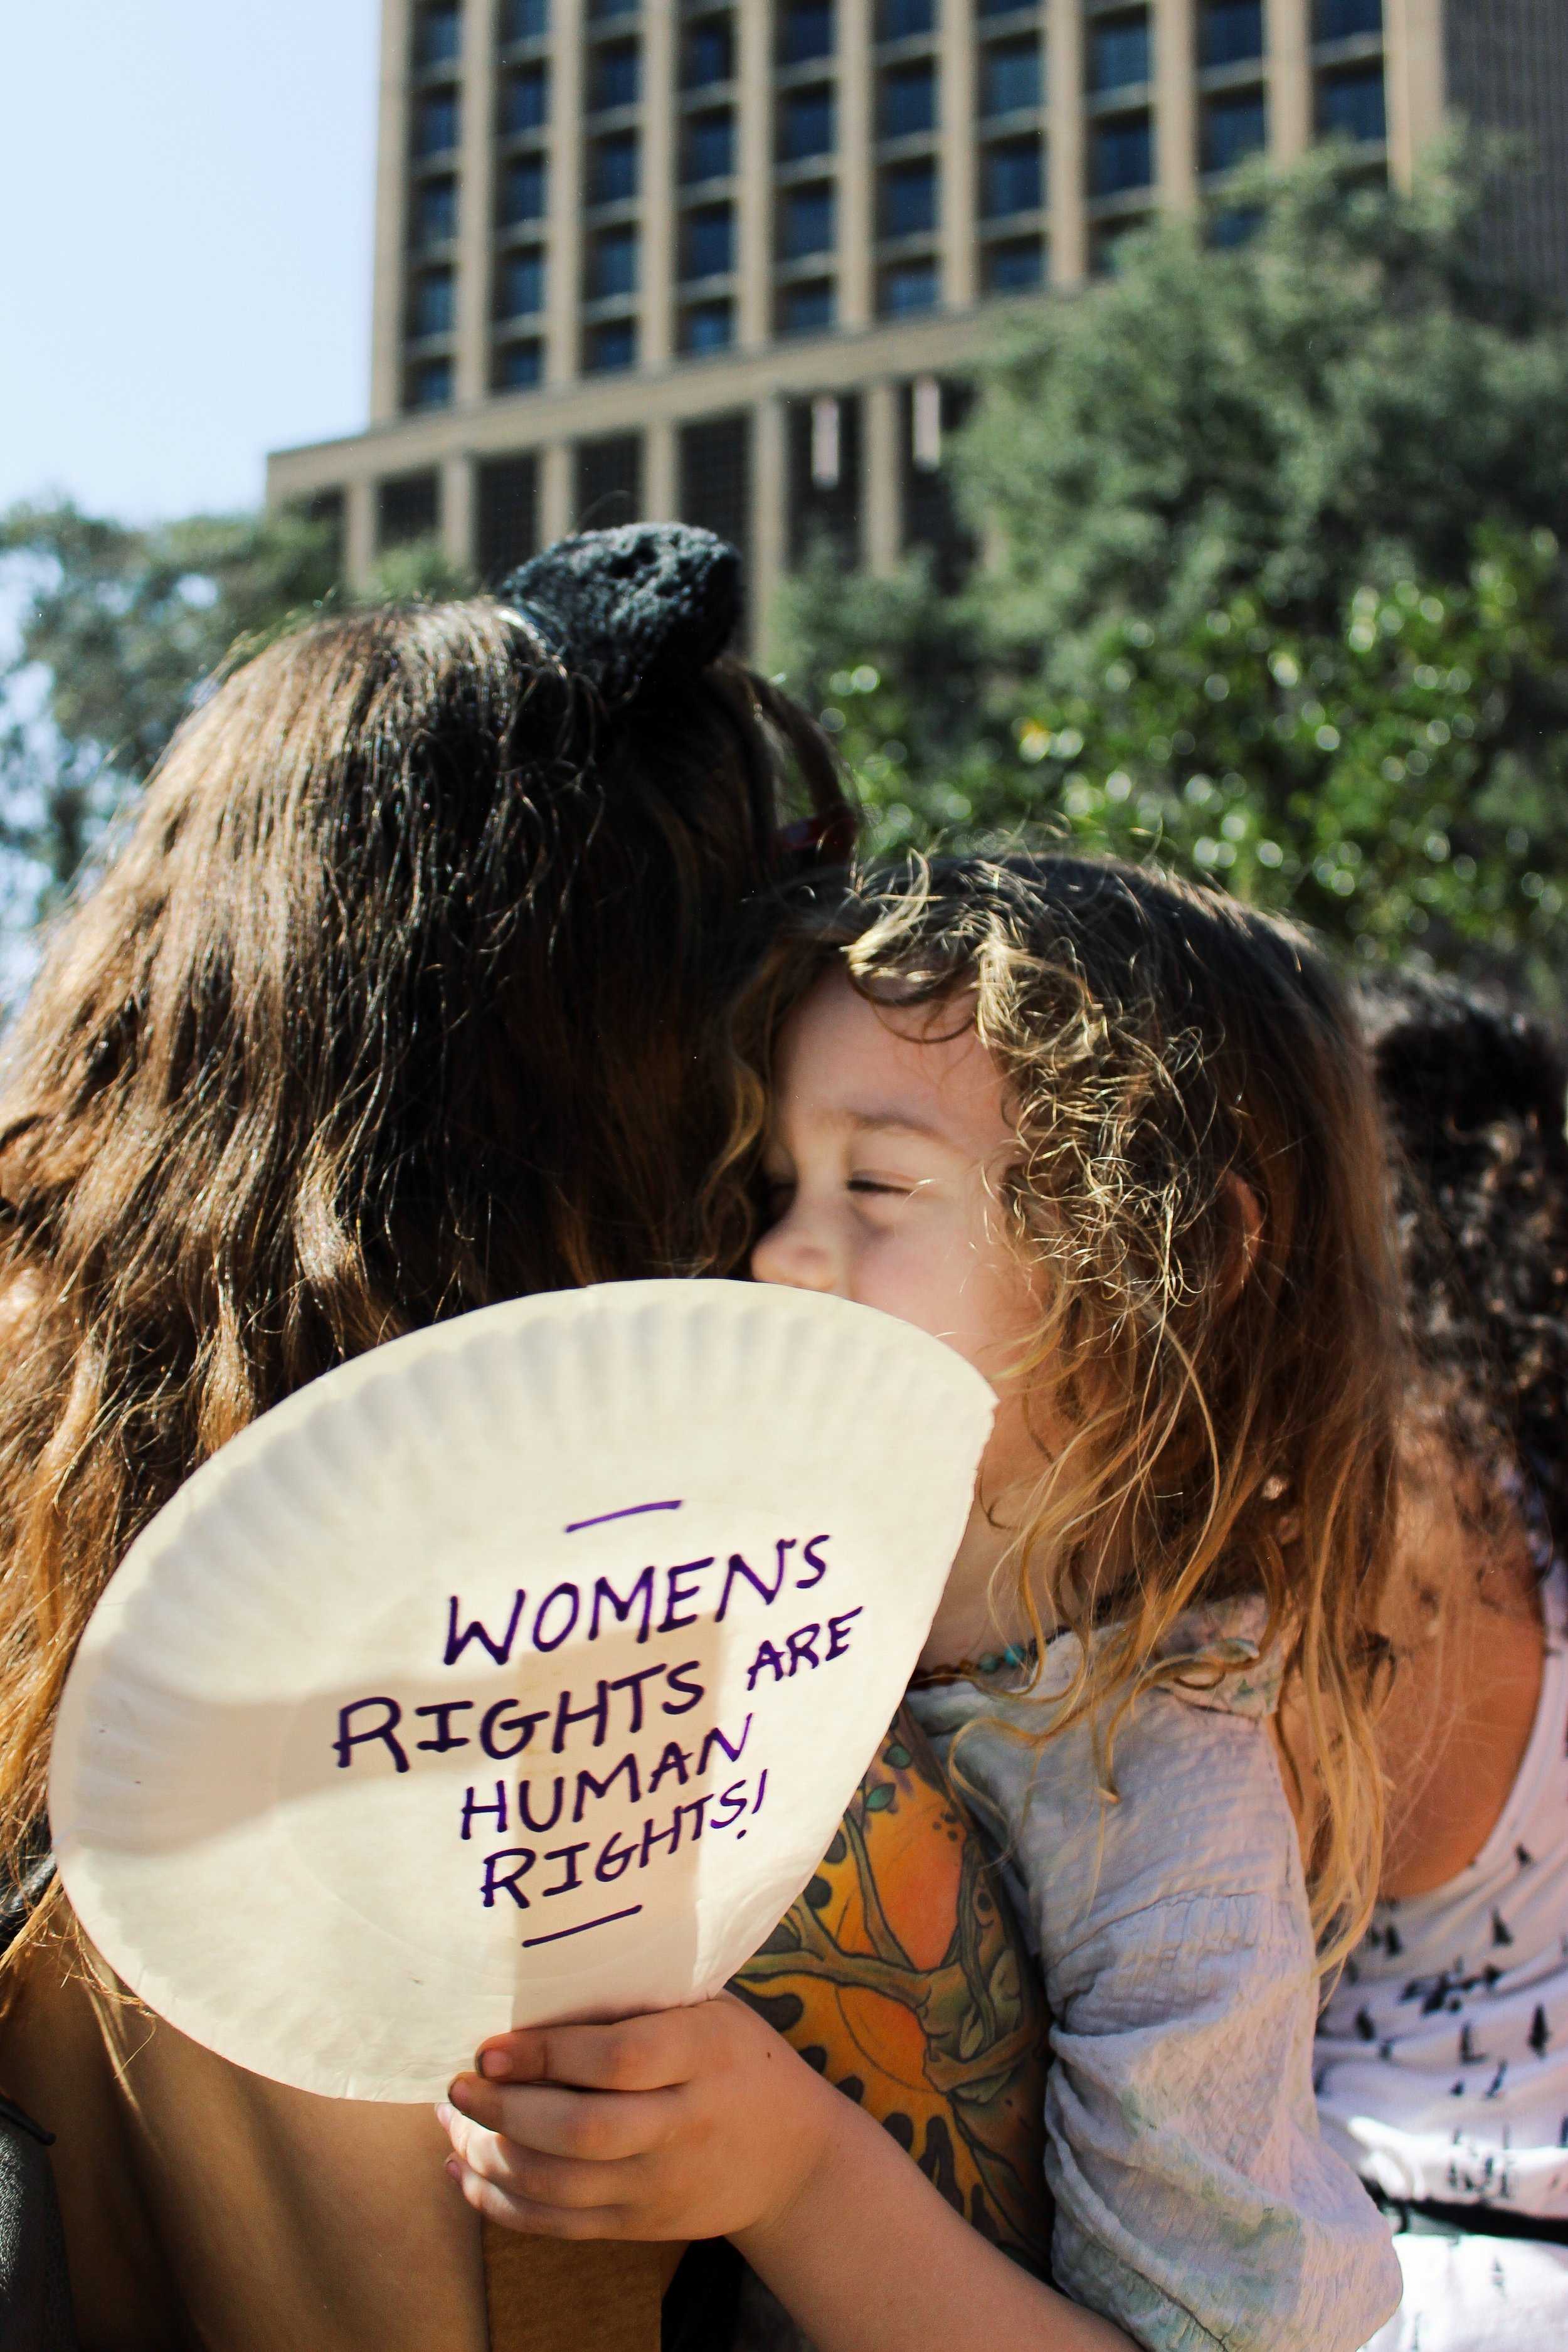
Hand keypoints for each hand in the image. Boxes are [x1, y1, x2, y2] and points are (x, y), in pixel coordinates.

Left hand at [438, 1994, 843, 2243]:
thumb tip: (532, 1992)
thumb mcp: (708, 2012)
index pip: (621, 2059)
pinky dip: (503, 2204)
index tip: (492, 2047)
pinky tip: (468, 2172)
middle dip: (505, 2112)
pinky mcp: (641, 2225)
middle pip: (582, 2132)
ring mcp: (661, 2185)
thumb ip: (638, 2005)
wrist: (793, 2157)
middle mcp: (684, 2125)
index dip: (549, 2054)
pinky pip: (559, 2225)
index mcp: (705, 2054)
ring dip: (491, 2158)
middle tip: (457, 2088)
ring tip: (454, 2125)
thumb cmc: (734, 2059)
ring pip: (559, 2187)